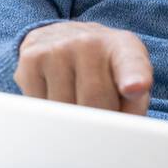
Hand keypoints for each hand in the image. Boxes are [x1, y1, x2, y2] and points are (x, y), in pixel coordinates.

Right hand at [15, 21, 153, 114]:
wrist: (66, 37)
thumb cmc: (104, 68)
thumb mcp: (129, 77)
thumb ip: (134, 104)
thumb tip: (123, 130)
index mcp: (125, 48)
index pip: (132, 64)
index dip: (134, 78)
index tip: (135, 88)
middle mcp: (91, 41)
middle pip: (95, 102)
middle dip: (98, 121)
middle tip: (99, 114)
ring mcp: (59, 47)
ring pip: (64, 108)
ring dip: (71, 119)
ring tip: (77, 101)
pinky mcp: (31, 58)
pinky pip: (40, 106)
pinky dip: (49, 113)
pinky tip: (56, 94)